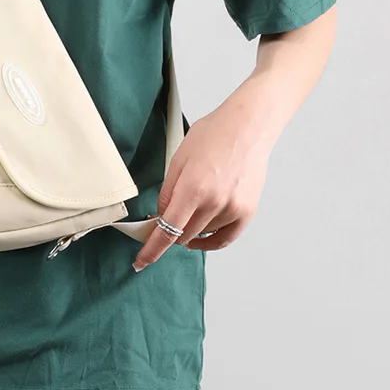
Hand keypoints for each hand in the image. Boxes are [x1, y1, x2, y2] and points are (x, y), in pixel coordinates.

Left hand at [132, 80, 274, 269]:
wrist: (247, 127)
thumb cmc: (213, 135)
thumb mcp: (179, 158)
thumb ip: (167, 191)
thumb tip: (161, 216)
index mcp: (193, 188)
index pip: (167, 231)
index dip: (152, 249)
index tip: (141, 261)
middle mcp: (214, 203)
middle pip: (183, 236)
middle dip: (169, 232)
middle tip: (164, 221)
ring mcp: (233, 209)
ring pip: (202, 236)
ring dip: (189, 231)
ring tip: (189, 209)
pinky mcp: (247, 212)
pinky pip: (225, 238)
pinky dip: (210, 241)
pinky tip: (201, 237)